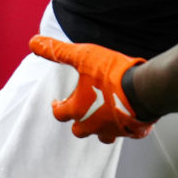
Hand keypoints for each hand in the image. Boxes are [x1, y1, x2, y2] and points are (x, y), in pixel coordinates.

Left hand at [29, 36, 154, 142]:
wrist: (144, 89)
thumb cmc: (112, 74)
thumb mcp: (82, 56)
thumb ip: (58, 51)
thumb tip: (34, 42)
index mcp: (78, 109)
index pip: (59, 113)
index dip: (57, 106)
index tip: (58, 102)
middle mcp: (92, 124)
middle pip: (78, 130)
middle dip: (78, 120)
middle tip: (83, 107)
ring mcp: (112, 130)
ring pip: (102, 136)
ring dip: (100, 126)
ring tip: (105, 113)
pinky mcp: (132, 131)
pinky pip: (126, 133)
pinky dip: (125, 126)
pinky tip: (129, 114)